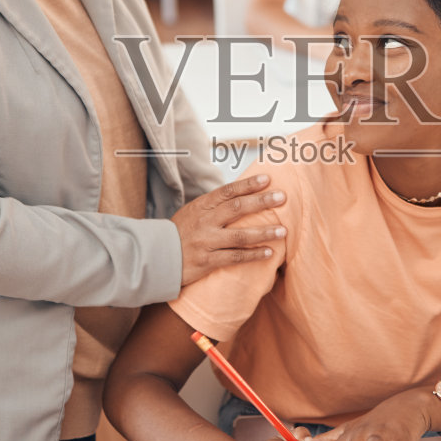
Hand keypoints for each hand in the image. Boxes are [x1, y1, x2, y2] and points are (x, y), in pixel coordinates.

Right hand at [171, 175, 285, 285]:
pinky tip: (269, 253)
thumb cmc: (180, 232)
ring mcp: (206, 241)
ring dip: (263, 233)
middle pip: (237, 209)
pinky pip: (235, 257)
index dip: (248, 184)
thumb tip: (242, 194)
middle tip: (282, 197)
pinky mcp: (207, 261)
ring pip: (240, 236)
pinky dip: (253, 255)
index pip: (228, 191)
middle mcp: (205, 222)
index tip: (267, 179)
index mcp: (202, 206)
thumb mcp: (193, 212)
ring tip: (283, 231)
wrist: (157, 257)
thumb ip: (215, 205)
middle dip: (261, 202)